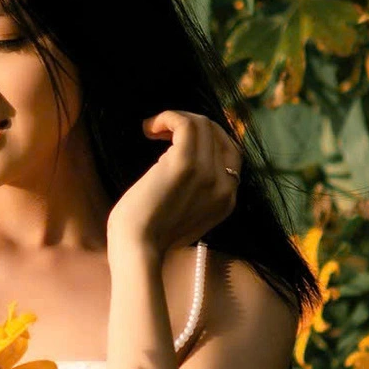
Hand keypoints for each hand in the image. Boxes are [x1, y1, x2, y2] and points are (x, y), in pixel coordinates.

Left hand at [105, 110, 243, 258]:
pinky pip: (185, 124)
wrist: (137, 251)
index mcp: (227, 199)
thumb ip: (192, 191)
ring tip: (152, 130)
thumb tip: (173, 157)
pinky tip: (148, 128)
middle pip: (219, 134)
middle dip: (192, 124)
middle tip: (162, 132)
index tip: (175, 142)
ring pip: (203, 124)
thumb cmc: (148, 236)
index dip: (205, 138)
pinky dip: (167, 117)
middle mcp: (225, 185)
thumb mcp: (182, 214)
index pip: (230, 152)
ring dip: (176, 119)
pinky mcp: (185, 165)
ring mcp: (208, 174)